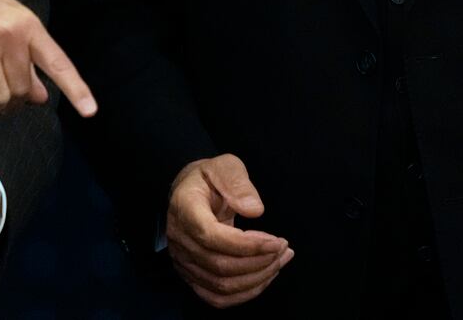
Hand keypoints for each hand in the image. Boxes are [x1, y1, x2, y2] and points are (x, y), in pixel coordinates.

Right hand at [0, 0, 96, 117]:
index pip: (57, 63)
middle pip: (24, 90)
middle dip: (18, 101)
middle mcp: (9, 39)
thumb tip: (40, 96)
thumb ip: (28, 56)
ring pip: (1, 97)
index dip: (76, 89)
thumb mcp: (11, 20)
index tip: (90, 110)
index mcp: (28, 26)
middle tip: (10, 99)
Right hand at [166, 154, 292, 308]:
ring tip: (280, 260)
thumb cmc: (210, 178)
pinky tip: (264, 277)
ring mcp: (182, 261)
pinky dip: (245, 293)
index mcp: (184, 207)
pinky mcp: (191, 275)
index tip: (277, 241)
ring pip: (221, 284)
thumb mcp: (225, 166)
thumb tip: (254, 210)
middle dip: (259, 261)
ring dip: (257, 278)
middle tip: (284, 248)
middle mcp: (179, 238)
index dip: (246, 244)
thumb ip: (237, 183)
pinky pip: (217, 297)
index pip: (211, 235)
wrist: (190, 192)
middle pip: (219, 265)